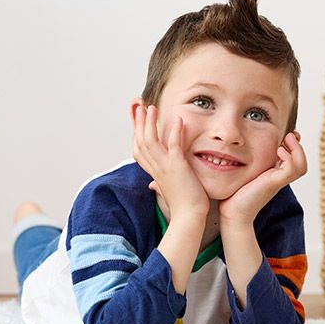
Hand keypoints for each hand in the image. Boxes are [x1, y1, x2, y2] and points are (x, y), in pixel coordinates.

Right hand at [131, 101, 208, 219]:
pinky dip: (174, 132)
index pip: (138, 150)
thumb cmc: (182, 205)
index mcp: (154, 172)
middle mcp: (155, 168)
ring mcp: (165, 168)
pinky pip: (173, 146)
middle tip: (139, 105)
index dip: (135, 133)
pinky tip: (178, 119)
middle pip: (140, 141)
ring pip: (150, 141)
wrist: (189, 218)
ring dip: (150, 123)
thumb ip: (159, 183)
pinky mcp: (177, 168)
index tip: (136, 118)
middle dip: (138, 122)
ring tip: (151, 107)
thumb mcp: (167, 191)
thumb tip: (152, 185)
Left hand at [218, 131, 306, 224]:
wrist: (232, 214)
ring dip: (297, 150)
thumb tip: (236, 146)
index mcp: (273, 175)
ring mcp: (277, 181)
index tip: (288, 135)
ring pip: (301, 166)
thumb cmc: (234, 195)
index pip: (293, 160)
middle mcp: (278, 179)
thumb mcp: (243, 173)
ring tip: (287, 139)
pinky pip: (291, 169)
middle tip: (290, 135)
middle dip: (298, 147)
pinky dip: (289, 157)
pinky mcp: (274, 183)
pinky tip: (279, 151)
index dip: (294, 146)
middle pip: (301, 163)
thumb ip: (244, 162)